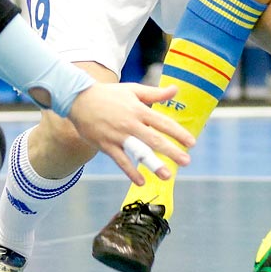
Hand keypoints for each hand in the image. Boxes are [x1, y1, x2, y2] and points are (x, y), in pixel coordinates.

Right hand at [65, 82, 194, 185]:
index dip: (178, 132)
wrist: (79, 99)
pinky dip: (130, 172)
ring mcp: (118, 136)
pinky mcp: (106, 145)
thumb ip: (155, 93)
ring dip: (153, 164)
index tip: (191, 143)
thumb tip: (175, 89)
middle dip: (172, 151)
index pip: (162, 122)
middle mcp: (130, 123)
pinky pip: (120, 161)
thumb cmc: (109, 94)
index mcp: (138, 109)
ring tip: (167, 175)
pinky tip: (141, 182)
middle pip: (154, 139)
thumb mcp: (132, 90)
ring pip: (138, 152)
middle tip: (186, 161)